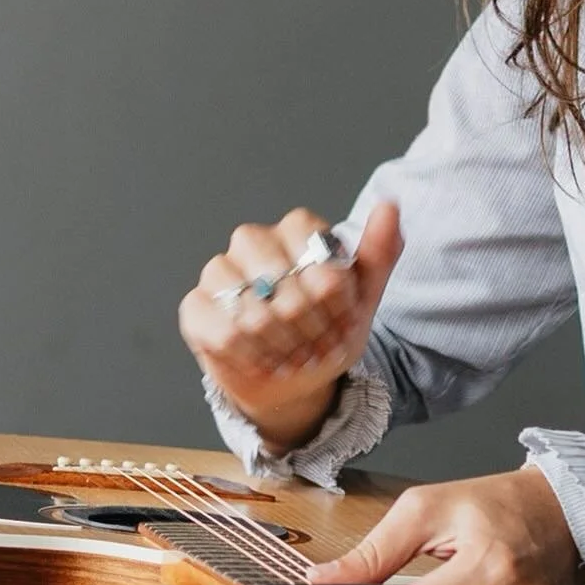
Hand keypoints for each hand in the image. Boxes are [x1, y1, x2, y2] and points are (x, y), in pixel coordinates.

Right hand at [179, 202, 402, 450]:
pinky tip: (265, 361)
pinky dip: (252, 354)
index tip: (345, 319)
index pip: (315, 250)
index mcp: (296, 229)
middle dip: (310, 325)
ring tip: (296, 356)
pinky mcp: (196, 307)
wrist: (295, 377)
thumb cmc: (328, 329)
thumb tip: (389, 207)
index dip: (334, 295)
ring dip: (283, 343)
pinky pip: (223, 330)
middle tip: (320, 345)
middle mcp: (253, 240)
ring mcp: (219, 272)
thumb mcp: (364, 295)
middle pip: (283, 280)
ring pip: (252, 308)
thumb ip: (379, 251)